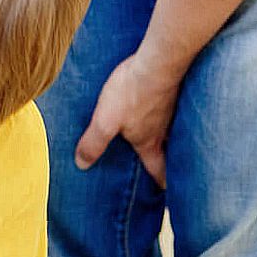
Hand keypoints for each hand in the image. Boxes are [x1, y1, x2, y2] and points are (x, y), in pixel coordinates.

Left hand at [74, 51, 182, 189]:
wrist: (156, 62)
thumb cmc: (131, 93)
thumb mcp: (105, 120)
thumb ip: (94, 143)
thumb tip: (82, 164)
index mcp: (149, 142)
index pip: (159, 172)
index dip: (160, 184)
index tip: (164, 194)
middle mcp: (165, 131)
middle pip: (170, 154)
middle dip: (167, 162)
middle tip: (166, 168)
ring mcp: (173, 111)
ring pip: (173, 131)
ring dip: (168, 137)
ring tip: (160, 137)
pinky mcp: (175, 92)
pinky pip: (173, 108)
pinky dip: (167, 112)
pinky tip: (159, 103)